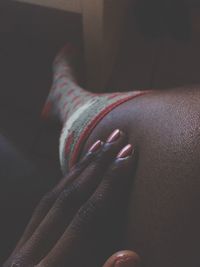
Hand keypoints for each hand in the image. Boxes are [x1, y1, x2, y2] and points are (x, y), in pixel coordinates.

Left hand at [4, 130, 138, 266]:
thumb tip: (128, 254)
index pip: (86, 216)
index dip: (110, 184)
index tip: (128, 156)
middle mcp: (29, 256)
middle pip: (68, 199)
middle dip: (96, 165)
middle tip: (118, 137)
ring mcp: (21, 251)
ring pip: (52, 197)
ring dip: (79, 169)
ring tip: (99, 145)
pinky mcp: (21, 249)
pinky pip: (43, 207)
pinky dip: (63, 185)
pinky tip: (76, 173)